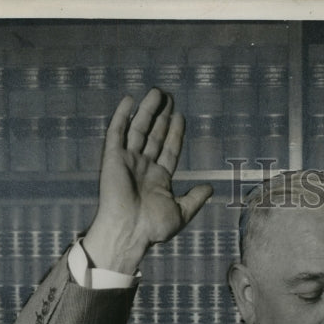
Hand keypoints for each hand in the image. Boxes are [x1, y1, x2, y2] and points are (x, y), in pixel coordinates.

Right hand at [82, 88, 212, 272]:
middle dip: (162, 116)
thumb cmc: (154, 228)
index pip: (169, 149)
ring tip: (156, 92)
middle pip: (154, 135)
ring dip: (147, 110)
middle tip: (169, 97)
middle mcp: (143, 167)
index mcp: (159, 179)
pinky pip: (117, 132)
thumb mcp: (182, 212)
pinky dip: (122, 116)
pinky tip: (130, 100)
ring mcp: (128, 161)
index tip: (180, 116)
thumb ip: (195, 198)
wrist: (130, 231)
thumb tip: (210, 188)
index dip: (174, 132)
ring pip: (138, 129)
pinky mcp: (112, 158)